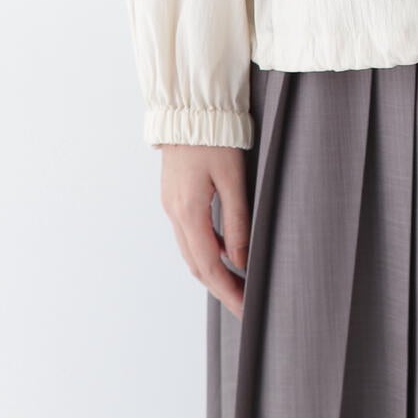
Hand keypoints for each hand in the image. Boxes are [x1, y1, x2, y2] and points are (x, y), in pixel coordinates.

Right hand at [159, 144, 249, 317]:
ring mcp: (171, 205)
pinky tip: (224, 252)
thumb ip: (237, 220)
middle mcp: (175, 213)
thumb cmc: (216, 137)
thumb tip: (240, 261)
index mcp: (189, 211)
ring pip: (190, 251)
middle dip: (220, 288)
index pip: (209, 266)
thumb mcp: (233, 177)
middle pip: (196, 265)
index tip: (246, 309)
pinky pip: (189, 234)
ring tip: (238, 284)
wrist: (189, 108)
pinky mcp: (174, 196)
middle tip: (244, 304)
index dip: (228, 291)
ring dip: (212, 271)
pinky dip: (205, 250)